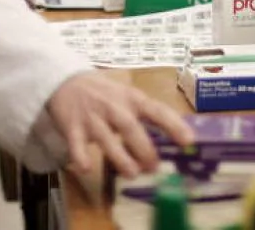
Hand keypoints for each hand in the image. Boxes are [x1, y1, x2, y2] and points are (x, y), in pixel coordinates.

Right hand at [46, 71, 194, 177]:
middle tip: (154, 168)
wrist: (65, 81)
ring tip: (132, 173)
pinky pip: (76, 143)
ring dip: (120, 156)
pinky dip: (80, 155)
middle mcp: (114, 107)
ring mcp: (92, 117)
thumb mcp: (128, 96)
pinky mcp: (72, 126)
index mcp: (133, 98)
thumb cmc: (105, 93)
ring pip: (106, 137)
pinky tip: (85, 168)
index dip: (174, 125)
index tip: (189, 141)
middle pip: (130, 127)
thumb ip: (147, 113)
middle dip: (144, 148)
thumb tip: (177, 133)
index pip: (157, 110)